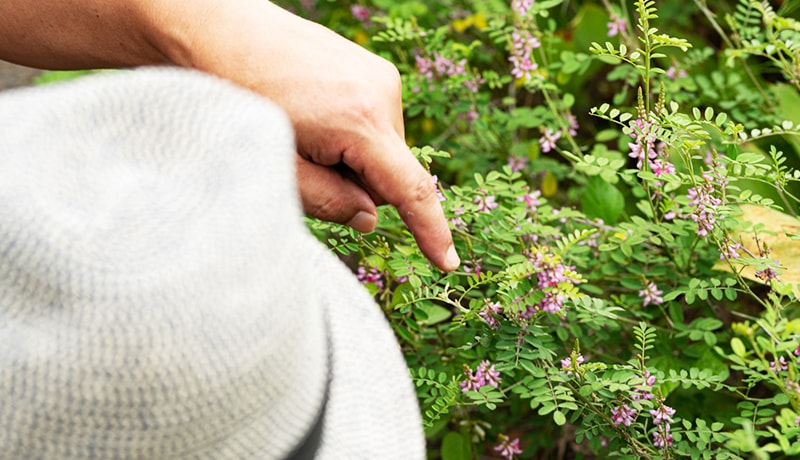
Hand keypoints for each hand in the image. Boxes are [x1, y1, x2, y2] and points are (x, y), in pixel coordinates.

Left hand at [181, 1, 459, 270]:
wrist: (213, 26)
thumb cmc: (233, 92)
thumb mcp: (276, 164)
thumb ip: (328, 202)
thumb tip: (369, 218)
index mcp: (361, 119)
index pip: (409, 189)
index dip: (431, 230)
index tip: (449, 262)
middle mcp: (381, 91)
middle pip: (389, 172)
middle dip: (357, 184)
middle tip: (304, 165)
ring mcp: (377, 74)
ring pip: (380, 149)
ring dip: (350, 157)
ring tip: (300, 131)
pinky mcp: (367, 67)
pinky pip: (372, 123)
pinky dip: (349, 134)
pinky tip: (309, 114)